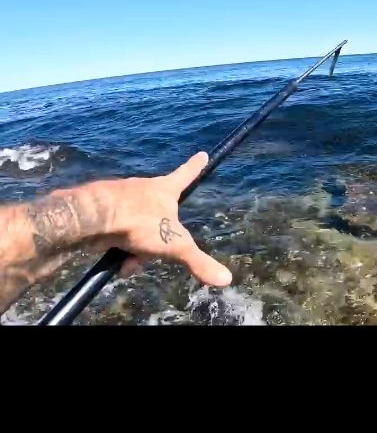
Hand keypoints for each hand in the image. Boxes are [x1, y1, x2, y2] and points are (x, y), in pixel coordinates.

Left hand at [110, 151, 231, 287]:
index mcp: (164, 190)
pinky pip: (117, 231)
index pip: (185, 175)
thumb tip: (226, 279)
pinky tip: (115, 260)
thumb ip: (198, 262)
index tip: (202, 153)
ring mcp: (121, 197)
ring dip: (135, 249)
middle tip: (150, 253)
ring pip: (136, 226)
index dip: (195, 167)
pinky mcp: (103, 209)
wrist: (94, 217)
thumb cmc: (140, 222)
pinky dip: (119, 248)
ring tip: (128, 261)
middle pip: (158, 213)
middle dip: (156, 238)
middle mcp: (142, 189)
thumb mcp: (175, 245)